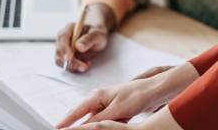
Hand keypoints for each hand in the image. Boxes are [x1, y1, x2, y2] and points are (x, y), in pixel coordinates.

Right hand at [55, 3, 115, 72]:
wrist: (96, 38)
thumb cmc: (96, 34)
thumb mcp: (97, 35)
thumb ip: (89, 39)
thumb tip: (79, 46)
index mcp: (70, 28)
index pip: (62, 37)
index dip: (64, 48)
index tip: (69, 58)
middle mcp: (63, 37)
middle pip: (59, 51)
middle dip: (70, 61)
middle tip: (83, 66)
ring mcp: (62, 47)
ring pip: (60, 60)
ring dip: (73, 66)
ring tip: (86, 64)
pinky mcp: (63, 56)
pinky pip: (65, 65)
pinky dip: (74, 68)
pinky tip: (84, 64)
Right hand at [56, 62, 198, 127]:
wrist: (154, 91)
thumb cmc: (136, 95)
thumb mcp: (115, 111)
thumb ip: (98, 120)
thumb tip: (81, 127)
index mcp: (96, 96)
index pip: (74, 112)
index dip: (64, 122)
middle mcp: (98, 100)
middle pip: (81, 117)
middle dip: (73, 126)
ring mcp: (106, 106)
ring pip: (93, 122)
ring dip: (90, 127)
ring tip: (82, 129)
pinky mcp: (114, 111)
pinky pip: (104, 122)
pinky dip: (102, 127)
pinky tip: (103, 129)